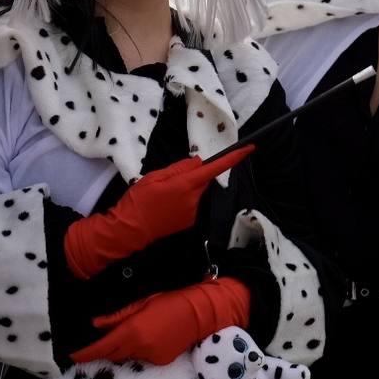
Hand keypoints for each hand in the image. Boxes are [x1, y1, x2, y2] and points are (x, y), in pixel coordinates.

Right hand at [63, 146, 254, 279]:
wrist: (130, 230)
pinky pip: (192, 203)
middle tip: (168, 179)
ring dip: (186, 189)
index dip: (233, 159)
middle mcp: (193, 199)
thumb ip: (179, 168)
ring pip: (196, 191)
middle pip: (202, 179)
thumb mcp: (154, 176)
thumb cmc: (138, 200)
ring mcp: (193, 212)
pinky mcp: (189, 221)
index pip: (214, 168)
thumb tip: (198, 162)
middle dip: (192, 175)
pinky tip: (166, 206)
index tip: (248, 149)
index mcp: (185, 185)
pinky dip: (183, 200)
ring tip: (163, 195)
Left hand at [70, 276, 251, 364]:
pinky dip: (136, 351)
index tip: (73, 355)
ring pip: (127, 356)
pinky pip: (142, 358)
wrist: (199, 312)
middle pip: (113, 354)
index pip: (103, 347)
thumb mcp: (141, 303)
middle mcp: (141, 348)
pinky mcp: (162, 360)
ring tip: (118, 338)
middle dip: (101, 352)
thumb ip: (117, 316)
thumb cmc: (170, 300)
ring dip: (120, 350)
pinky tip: (141, 340)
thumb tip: (96, 324)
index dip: (86, 353)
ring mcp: (152, 356)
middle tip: (90, 347)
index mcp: (133, 331)